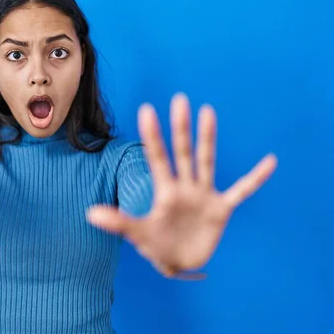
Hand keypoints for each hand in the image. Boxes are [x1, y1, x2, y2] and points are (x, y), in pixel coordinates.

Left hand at [86, 93, 276, 278]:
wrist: (179, 262)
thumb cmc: (157, 245)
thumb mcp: (138, 233)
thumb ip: (118, 222)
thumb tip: (90, 213)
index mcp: (165, 190)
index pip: (157, 157)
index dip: (153, 136)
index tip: (146, 109)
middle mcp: (185, 186)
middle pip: (183, 152)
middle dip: (182, 128)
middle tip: (180, 99)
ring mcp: (204, 195)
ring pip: (206, 161)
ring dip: (208, 139)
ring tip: (208, 111)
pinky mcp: (221, 208)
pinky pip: (242, 190)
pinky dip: (255, 179)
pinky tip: (270, 161)